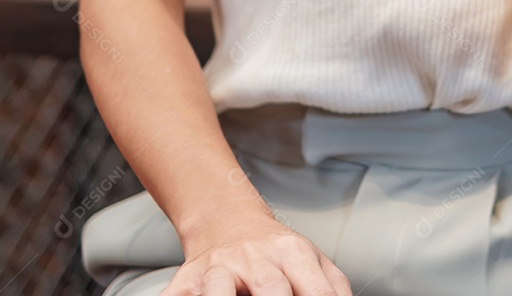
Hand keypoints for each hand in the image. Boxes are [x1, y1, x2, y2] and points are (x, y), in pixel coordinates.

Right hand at [160, 214, 350, 295]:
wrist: (228, 222)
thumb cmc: (276, 255)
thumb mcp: (313, 262)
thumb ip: (334, 289)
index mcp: (293, 254)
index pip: (317, 292)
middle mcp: (255, 259)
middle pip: (271, 289)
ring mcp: (219, 268)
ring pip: (218, 288)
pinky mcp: (187, 279)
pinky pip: (177, 294)